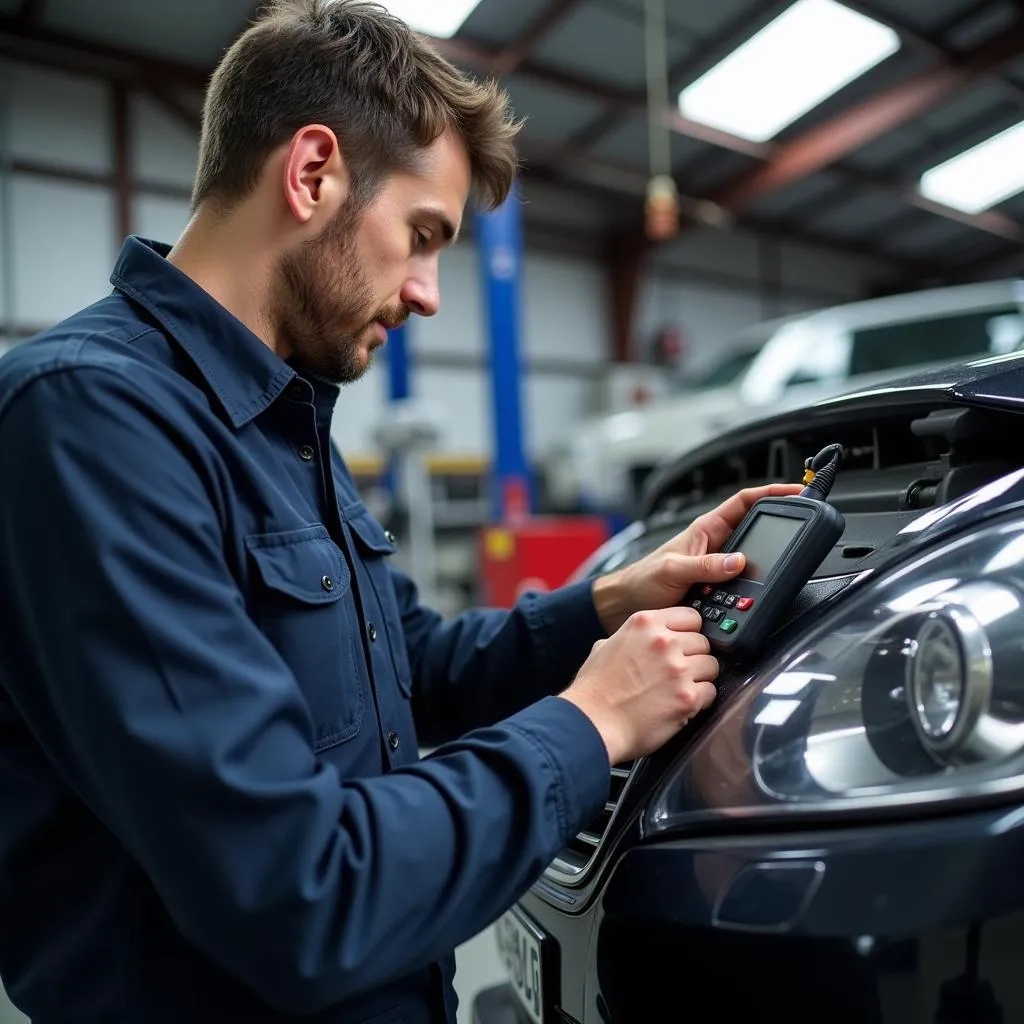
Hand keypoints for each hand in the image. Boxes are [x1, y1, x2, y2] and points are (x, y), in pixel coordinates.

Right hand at [561, 606, 717, 763]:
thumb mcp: (605, 646)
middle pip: (703, 642)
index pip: (691, 616)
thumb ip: (631, 637)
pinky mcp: (687, 697)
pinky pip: (711, 691)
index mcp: (645, 623)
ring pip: (711, 666)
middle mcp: (664, 642)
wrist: (592, 723)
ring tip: (680, 688)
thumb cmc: (595, 690)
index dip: (688, 632)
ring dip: (700, 678)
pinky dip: (700, 700)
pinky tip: (682, 704)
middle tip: (678, 671)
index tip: (683, 644)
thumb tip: (643, 640)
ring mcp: (678, 669)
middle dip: (694, 656)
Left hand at [592, 483, 803, 633]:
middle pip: (756, 530)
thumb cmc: (642, 580)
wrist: (627, 605)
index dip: (771, 493)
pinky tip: (761, 595)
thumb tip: (737, 562)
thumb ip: (704, 566)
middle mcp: (716, 546)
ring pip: (753, 560)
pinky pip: (744, 586)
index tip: (795, 491)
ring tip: (785, 562)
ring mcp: (718, 567)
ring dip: (767, 564)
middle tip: (803, 524)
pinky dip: (754, 589)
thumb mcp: (673, 570)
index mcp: (706, 529)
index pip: (745, 502)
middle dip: (779, 526)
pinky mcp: (718, 588)